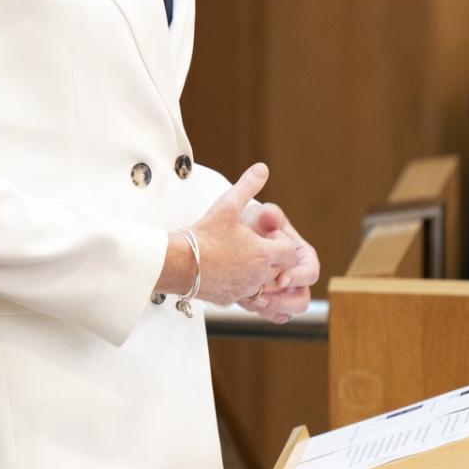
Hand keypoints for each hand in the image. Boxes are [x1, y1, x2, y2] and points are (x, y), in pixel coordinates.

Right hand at [156, 164, 300, 305]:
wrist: (178, 263)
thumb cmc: (204, 234)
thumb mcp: (227, 205)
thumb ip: (248, 186)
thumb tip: (263, 168)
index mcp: (263, 253)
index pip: (290, 251)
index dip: (279, 241)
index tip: (263, 234)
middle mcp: (259, 275)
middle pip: (279, 269)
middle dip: (271, 258)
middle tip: (251, 244)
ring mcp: (245, 290)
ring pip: (263, 284)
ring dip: (257, 273)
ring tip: (238, 258)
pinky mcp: (230, 300)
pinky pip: (245, 296)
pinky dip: (241, 286)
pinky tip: (226, 272)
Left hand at [236, 200, 319, 322]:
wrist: (234, 236)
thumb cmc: (254, 223)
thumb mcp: (261, 216)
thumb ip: (268, 215)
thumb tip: (269, 214)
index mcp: (302, 256)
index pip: (310, 272)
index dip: (298, 277)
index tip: (281, 279)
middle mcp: (297, 277)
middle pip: (302, 300)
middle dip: (284, 300)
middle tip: (264, 295)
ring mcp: (284, 292)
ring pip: (287, 312)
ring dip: (271, 309)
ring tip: (253, 300)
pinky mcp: (270, 302)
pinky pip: (271, 315)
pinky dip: (261, 311)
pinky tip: (245, 300)